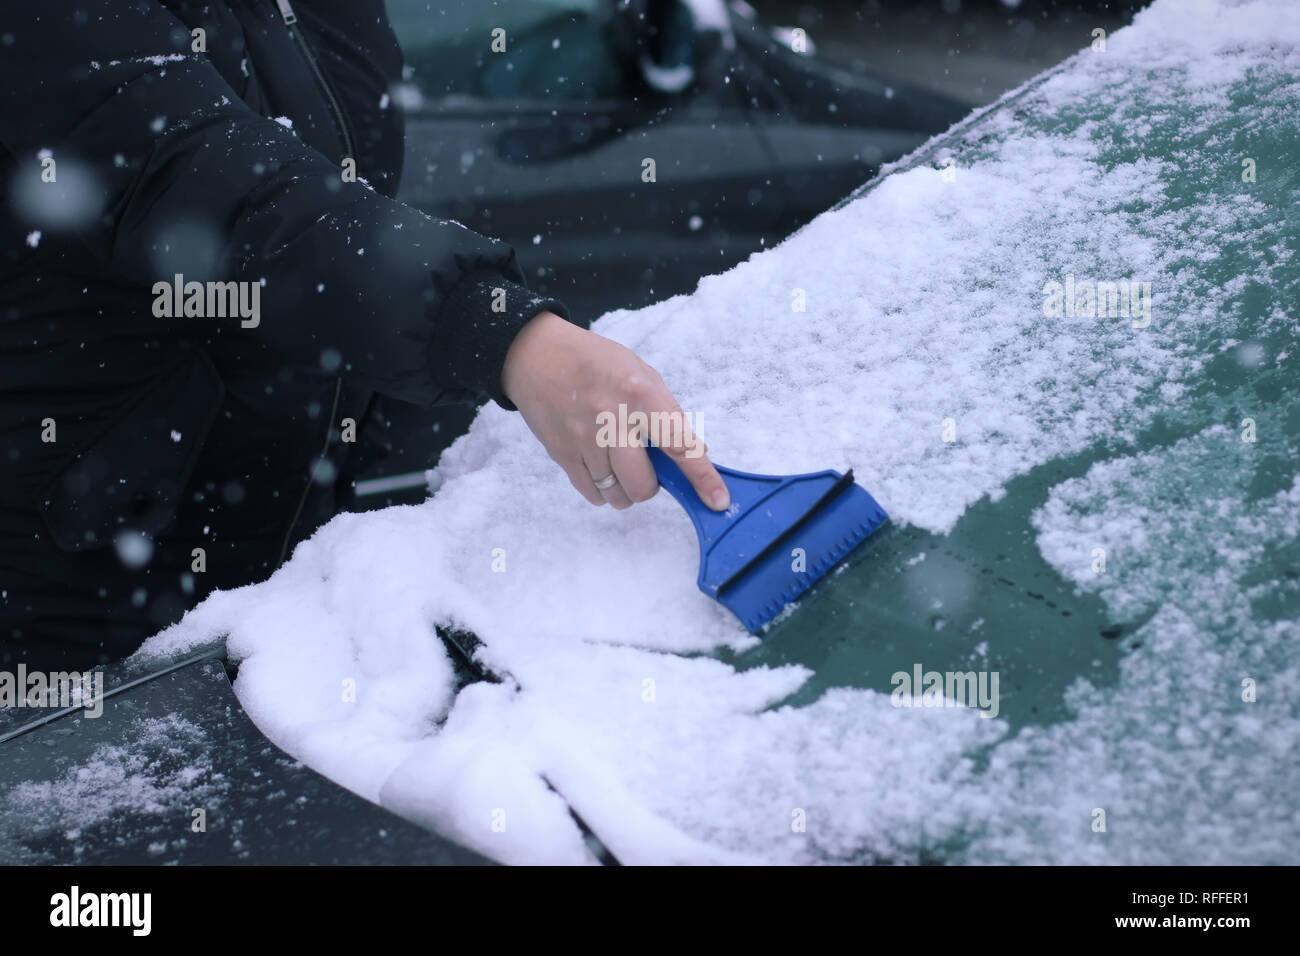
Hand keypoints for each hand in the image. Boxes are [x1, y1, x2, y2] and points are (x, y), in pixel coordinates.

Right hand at [500, 311, 729, 510]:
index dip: (702, 477)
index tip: (717, 500)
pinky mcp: (561, 453)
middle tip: (644, 464)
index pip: (679, 444)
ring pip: (617, 494)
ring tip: (617, 460)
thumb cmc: (595, 362)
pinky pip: (592, 493)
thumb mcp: (640, 373)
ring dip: (625, 488)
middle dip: (651, 485)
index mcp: (640, 393)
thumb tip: (692, 453)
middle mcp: (612, 419)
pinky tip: (600, 466)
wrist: (536, 354)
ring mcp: (583, 439)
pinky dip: (603, 489)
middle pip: (643, 485)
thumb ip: (665, 413)